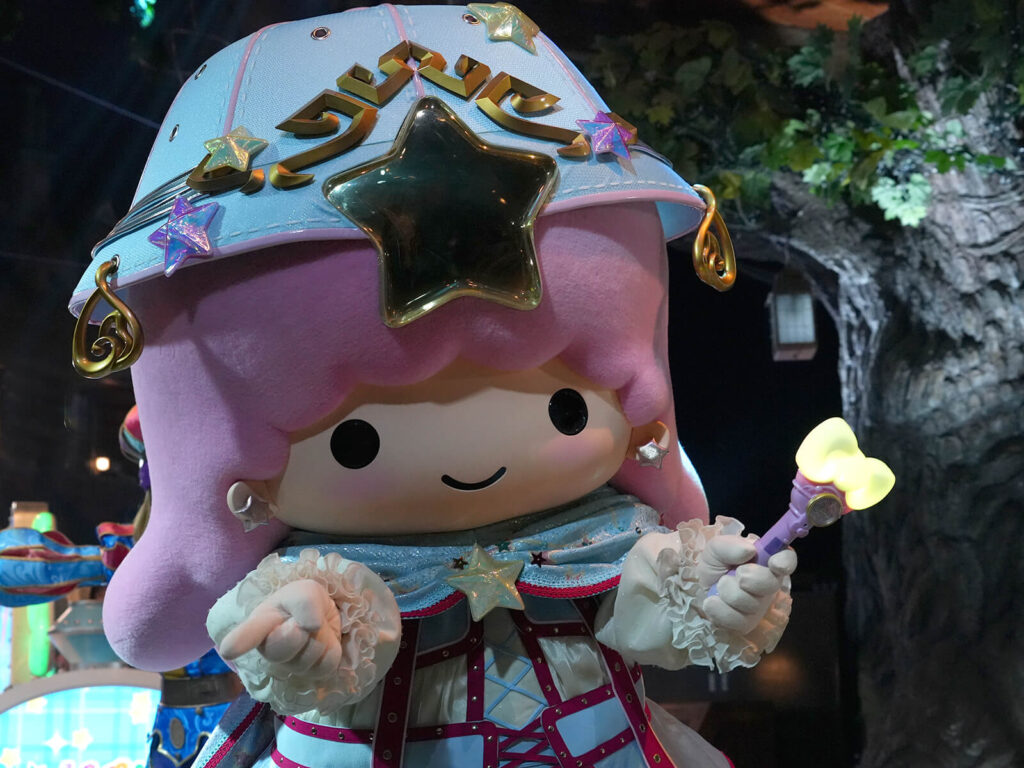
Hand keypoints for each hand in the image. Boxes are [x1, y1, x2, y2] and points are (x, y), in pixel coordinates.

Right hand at [218, 579, 342, 678]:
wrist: (324, 616)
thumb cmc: (304, 602)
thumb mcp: (305, 590)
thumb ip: (305, 602)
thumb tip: (311, 626)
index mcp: (261, 623)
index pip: (249, 633)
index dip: (239, 641)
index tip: (228, 649)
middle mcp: (270, 648)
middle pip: (284, 646)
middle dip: (298, 631)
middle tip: (299, 622)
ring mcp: (290, 665)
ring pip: (309, 655)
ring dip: (320, 638)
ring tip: (314, 629)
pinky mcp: (312, 673)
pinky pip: (326, 664)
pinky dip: (331, 650)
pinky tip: (323, 643)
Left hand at [698, 535, 795, 635]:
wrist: (699, 588)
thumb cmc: (715, 565)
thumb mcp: (716, 548)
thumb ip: (730, 545)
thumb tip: (750, 550)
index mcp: (766, 560)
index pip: (787, 559)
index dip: (785, 561)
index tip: (774, 563)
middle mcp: (768, 583)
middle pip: (772, 584)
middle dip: (751, 579)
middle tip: (737, 573)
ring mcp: (759, 606)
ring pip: (750, 603)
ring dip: (727, 592)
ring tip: (719, 586)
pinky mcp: (747, 623)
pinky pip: (737, 621)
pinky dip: (719, 610)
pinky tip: (713, 601)